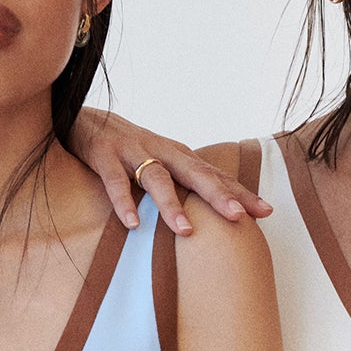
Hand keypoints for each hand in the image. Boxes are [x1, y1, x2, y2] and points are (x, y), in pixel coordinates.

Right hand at [69, 108, 272, 235]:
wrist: (83, 119)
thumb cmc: (128, 149)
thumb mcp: (160, 162)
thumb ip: (183, 183)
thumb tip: (215, 214)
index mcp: (179, 156)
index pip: (215, 175)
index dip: (240, 192)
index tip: (267, 212)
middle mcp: (162, 151)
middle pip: (195, 173)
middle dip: (218, 195)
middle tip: (238, 217)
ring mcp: (133, 152)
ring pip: (157, 179)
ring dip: (172, 205)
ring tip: (186, 231)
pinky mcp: (105, 157)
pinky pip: (116, 182)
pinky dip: (124, 202)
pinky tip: (133, 225)